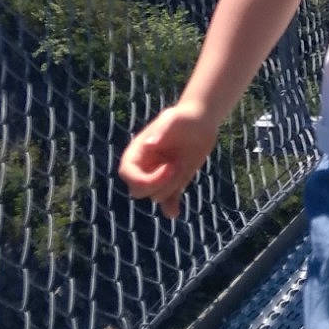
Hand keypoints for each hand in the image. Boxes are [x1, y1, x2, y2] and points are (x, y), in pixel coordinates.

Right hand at [118, 104, 220, 218]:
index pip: (127, 174)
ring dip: (172, 187)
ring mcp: (159, 176)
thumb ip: (162, 131)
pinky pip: (168, 202)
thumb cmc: (184, 116)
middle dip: (158, 184)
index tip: (169, 167)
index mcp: (137, 151)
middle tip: (178, 165)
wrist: (201, 122)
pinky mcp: (174, 182)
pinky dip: (170, 208)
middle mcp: (145, 166)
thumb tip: (149, 144)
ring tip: (184, 164)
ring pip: (156, 196)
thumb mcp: (173, 118)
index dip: (144, 178)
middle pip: (138, 190)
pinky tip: (175, 212)